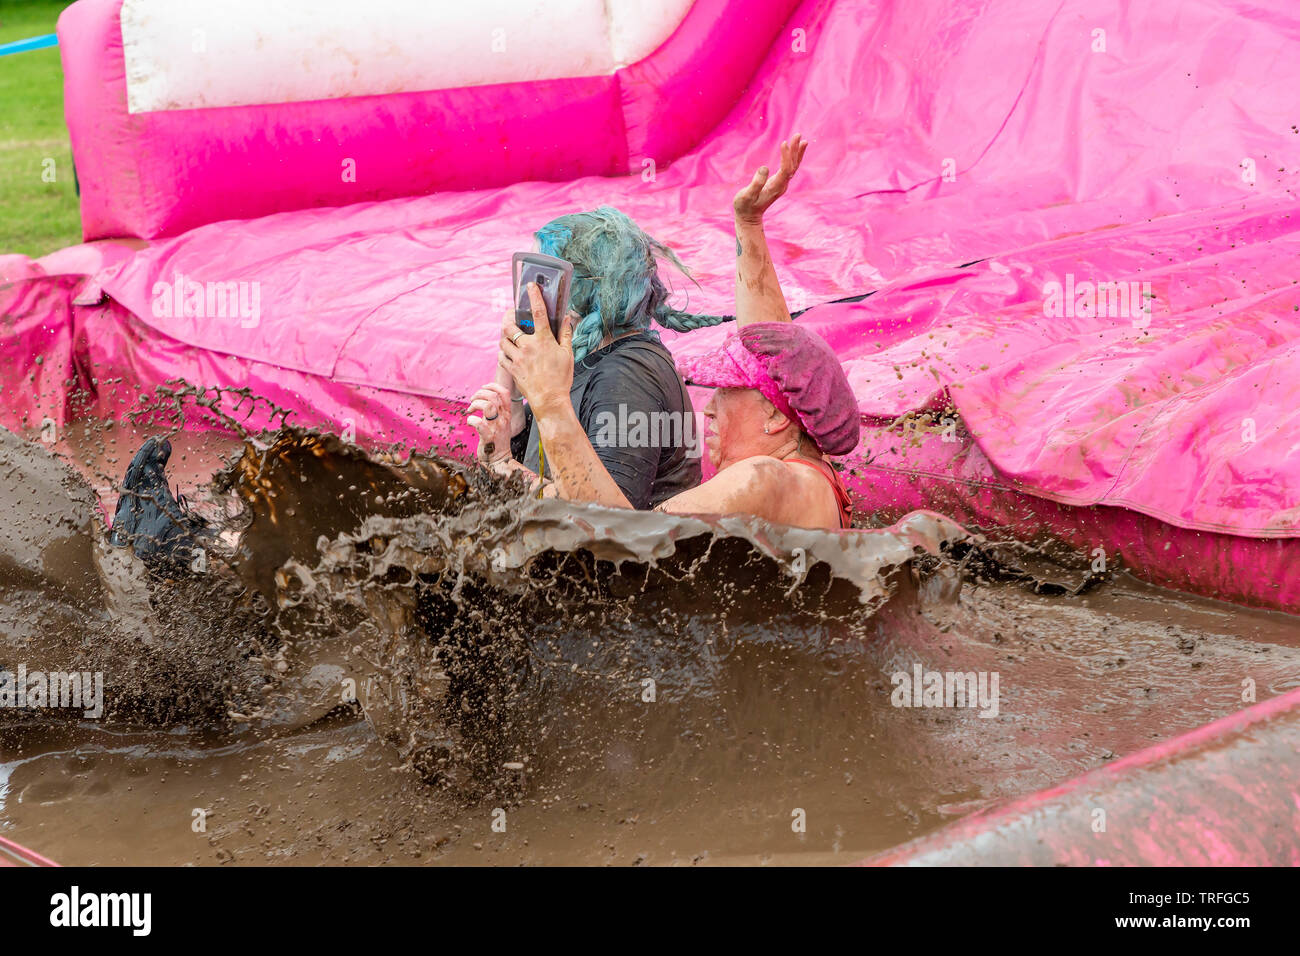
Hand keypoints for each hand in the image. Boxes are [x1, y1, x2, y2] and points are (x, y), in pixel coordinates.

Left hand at [466, 382, 513, 464]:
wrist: (499, 460)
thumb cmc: (497, 440)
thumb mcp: (501, 422)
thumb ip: (496, 410)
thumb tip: (485, 397)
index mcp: (507, 414)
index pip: (504, 393)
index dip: (492, 386)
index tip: (483, 388)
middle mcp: (503, 418)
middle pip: (494, 396)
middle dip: (480, 394)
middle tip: (472, 400)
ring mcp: (496, 427)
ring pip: (488, 405)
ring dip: (475, 404)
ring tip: (470, 409)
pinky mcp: (487, 436)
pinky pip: (478, 423)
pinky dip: (470, 419)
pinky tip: (470, 422)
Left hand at [499, 283, 575, 418]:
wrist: (550, 400)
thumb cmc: (561, 378)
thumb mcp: (567, 354)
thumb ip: (565, 334)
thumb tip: (567, 318)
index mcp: (543, 340)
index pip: (539, 312)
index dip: (534, 296)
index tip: (531, 286)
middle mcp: (527, 347)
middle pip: (509, 325)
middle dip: (508, 318)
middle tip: (511, 317)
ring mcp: (517, 358)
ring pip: (502, 340)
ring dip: (505, 337)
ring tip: (510, 337)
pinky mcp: (511, 369)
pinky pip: (501, 356)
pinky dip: (503, 352)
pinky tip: (508, 353)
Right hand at [733, 134, 807, 222]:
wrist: (749, 217)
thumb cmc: (745, 206)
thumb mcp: (746, 196)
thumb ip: (755, 183)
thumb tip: (764, 168)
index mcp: (775, 187)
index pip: (786, 170)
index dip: (786, 156)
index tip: (784, 143)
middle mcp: (782, 185)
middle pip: (792, 166)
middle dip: (795, 150)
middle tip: (798, 135)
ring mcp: (782, 184)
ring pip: (793, 166)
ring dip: (797, 152)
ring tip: (801, 138)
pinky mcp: (779, 182)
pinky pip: (789, 168)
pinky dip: (793, 158)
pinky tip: (795, 149)